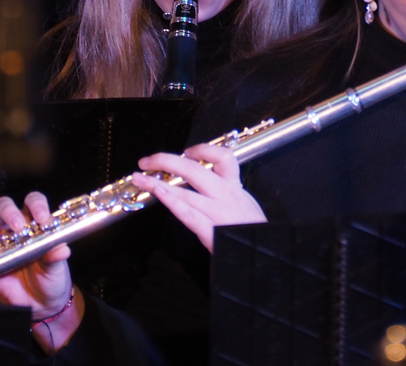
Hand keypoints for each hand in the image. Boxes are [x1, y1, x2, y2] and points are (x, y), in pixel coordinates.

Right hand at [0, 192, 83, 352]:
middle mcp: (15, 231)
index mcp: (36, 226)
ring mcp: (0, 246)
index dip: (36, 205)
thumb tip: (62, 250)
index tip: (41, 217)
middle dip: (9, 212)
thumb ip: (57, 257)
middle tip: (17, 225)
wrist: (42, 304)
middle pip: (5, 208)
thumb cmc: (52, 278)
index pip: (33, 203)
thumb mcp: (57, 268)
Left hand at [132, 145, 266, 251]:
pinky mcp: (212, 232)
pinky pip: (188, 214)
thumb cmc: (253, 232)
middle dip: (167, 161)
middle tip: (147, 161)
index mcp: (235, 187)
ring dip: (157, 183)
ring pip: (185, 191)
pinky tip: (157, 194)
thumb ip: (228, 192)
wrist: (266, 255)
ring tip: (139, 178)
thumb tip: (207, 183)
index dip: (202, 150)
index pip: (223, 157)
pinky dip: (171, 202)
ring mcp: (219, 213)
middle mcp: (226, 195)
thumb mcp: (246, 204)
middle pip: (194, 170)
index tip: (186, 152)